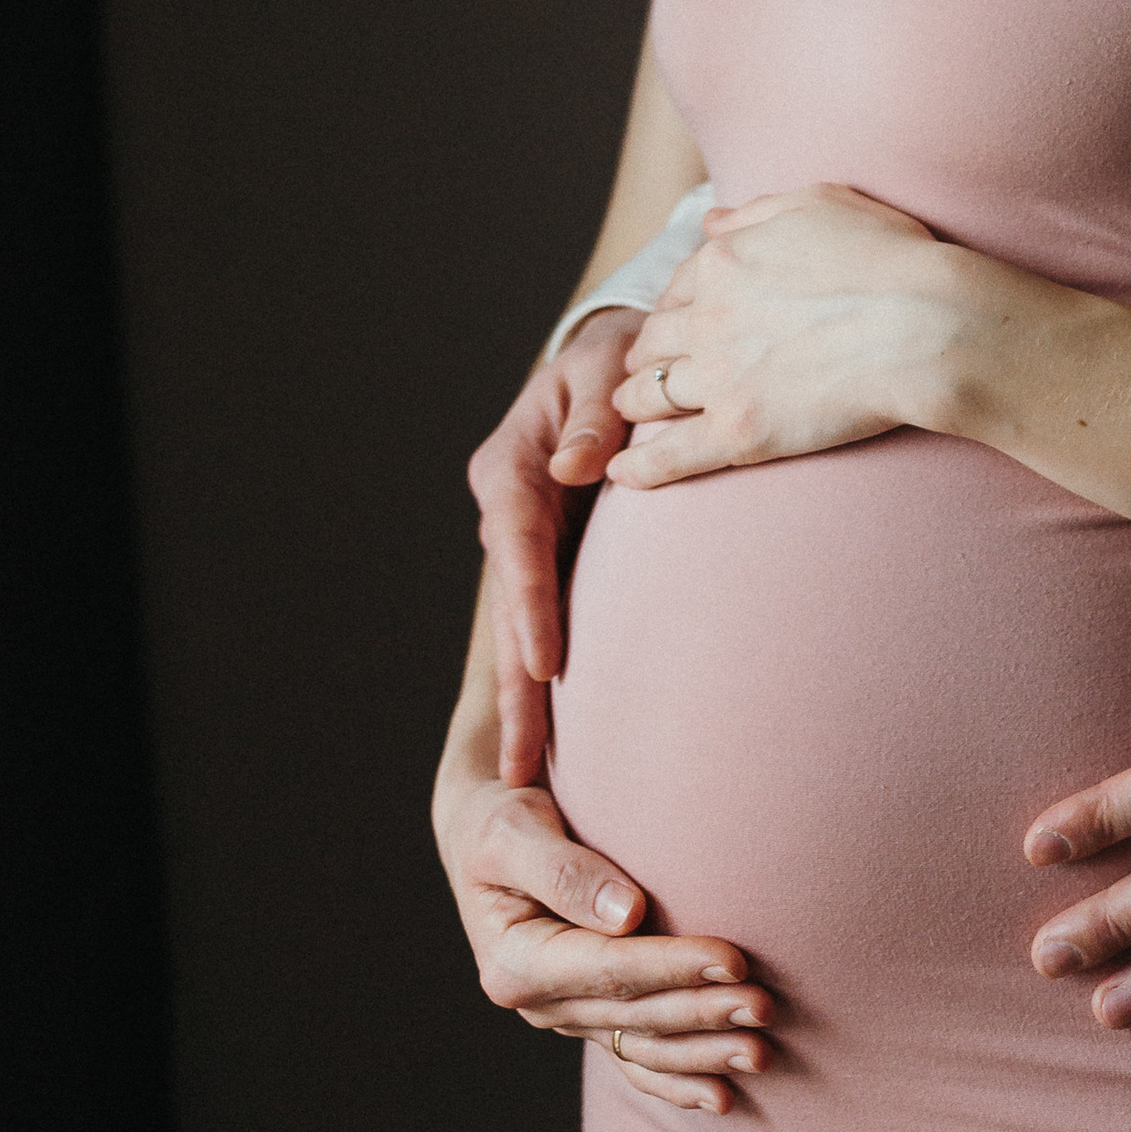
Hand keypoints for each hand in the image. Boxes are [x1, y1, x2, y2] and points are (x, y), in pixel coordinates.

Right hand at [431, 759, 774, 1115]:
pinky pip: (635, 1057)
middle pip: (634, 1012)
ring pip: (642, 1044)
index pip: (608, 969)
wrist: (486, 840)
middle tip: (766, 1008)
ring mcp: (565, 1015)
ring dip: (703, 1053)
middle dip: (703, 1012)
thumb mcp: (512, 831)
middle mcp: (537, 1001)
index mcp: (514, 960)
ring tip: (762, 1052)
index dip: (672, 966)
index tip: (734, 959)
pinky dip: (677, 1081)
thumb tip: (629, 914)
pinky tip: (722, 1099)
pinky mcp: (589, 1016)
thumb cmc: (499, 821)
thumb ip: (564, 870)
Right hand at [467, 310, 643, 783]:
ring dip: (525, 697)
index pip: (518, 543)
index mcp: (512, 466)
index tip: (546, 664)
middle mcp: (509, 512)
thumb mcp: (610, 365)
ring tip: (527, 776)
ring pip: (522, 626)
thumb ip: (597, 413)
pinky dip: (547, 674)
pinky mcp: (553, 557)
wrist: (619, 358)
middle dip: (516, 685)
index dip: (530, 604)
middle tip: (519, 770)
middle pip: (511, 607)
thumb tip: (578, 465)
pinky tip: (557, 735)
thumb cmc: (621, 354)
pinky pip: (548, 619)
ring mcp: (525, 541)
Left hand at [608, 186, 995, 486]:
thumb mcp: (821, 205)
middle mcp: (708, 317)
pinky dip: (641, 467)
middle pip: (654, 341)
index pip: (677, 288)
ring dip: (635, 401)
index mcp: (723, 262)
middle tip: (648, 368)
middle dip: (647, 353)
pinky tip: (624, 476)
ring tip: (634, 411)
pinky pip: (670, 456)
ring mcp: (719, 377)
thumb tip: (710, 221)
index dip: (676, 306)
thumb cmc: (889, 259)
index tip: (679, 321)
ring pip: (650, 394)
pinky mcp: (738, 432)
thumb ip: (757, 212)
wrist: (925, 325)